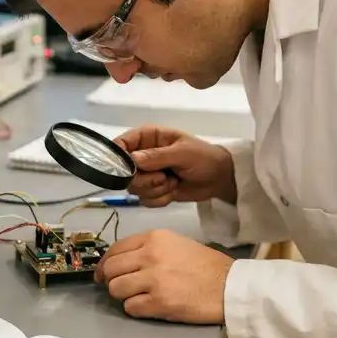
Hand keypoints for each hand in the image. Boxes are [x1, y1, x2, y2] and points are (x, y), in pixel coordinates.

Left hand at [95, 229, 232, 323]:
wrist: (229, 285)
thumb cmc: (205, 265)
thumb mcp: (175, 243)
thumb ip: (148, 248)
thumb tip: (121, 262)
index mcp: (153, 238)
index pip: (115, 249)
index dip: (104, 264)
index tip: (102, 273)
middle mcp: (150, 255)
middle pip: (110, 269)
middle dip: (110, 280)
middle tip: (120, 287)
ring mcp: (154, 280)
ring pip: (116, 289)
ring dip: (122, 296)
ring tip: (137, 297)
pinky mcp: (159, 303)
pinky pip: (130, 308)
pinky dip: (135, 309)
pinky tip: (148, 306)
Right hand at [113, 126, 235, 207]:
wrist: (218, 178)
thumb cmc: (203, 158)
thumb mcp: (183, 153)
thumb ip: (158, 156)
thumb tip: (133, 159)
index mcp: (148, 137)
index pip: (121, 143)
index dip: (118, 157)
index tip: (128, 170)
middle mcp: (142, 155)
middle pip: (124, 172)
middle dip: (145, 180)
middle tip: (163, 178)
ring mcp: (146, 174)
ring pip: (134, 188)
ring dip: (155, 189)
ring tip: (172, 182)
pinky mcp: (152, 190)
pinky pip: (145, 200)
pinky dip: (160, 199)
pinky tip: (172, 192)